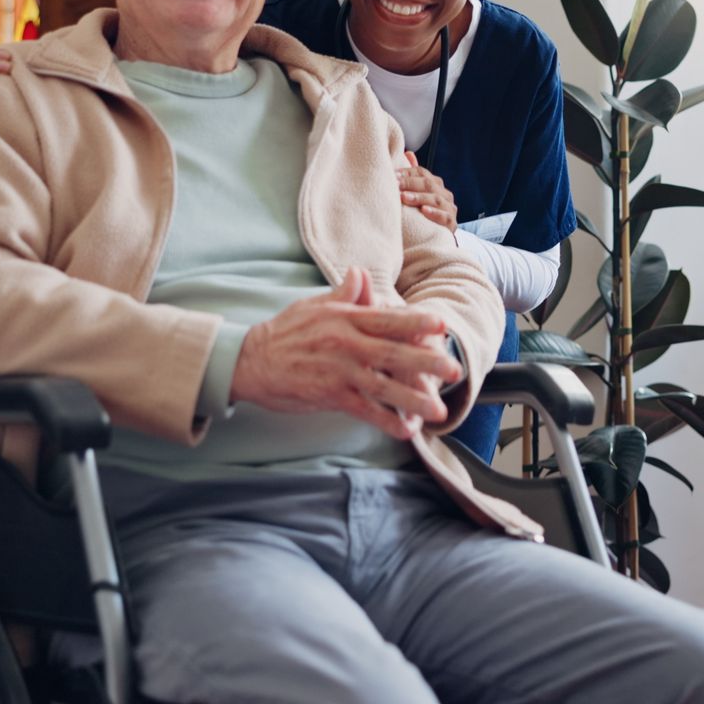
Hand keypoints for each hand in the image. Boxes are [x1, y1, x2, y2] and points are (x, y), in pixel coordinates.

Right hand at [229, 268, 462, 439]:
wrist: (249, 360)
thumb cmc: (285, 332)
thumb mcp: (314, 306)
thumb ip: (344, 294)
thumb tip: (361, 274)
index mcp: (344, 318)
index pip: (387, 319)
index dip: (415, 323)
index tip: (441, 326)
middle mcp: (345, 343)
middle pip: (392, 352)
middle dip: (426, 363)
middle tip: (454, 371)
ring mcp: (337, 371)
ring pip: (382, 385)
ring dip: (413, 399)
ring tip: (438, 411)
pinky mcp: (327, 395)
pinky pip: (363, 409)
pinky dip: (385, 420)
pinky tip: (406, 429)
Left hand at [396, 151, 458, 232]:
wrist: (431, 239)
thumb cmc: (420, 214)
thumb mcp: (415, 194)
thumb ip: (413, 175)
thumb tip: (408, 153)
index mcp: (435, 184)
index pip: (422, 173)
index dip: (407, 173)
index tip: (392, 175)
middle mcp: (444, 194)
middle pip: (428, 184)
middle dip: (410, 183)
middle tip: (395, 185)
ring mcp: (449, 209)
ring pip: (436, 199)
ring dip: (419, 197)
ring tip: (405, 197)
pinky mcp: (452, 224)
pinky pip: (445, 217)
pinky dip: (435, 213)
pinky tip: (424, 211)